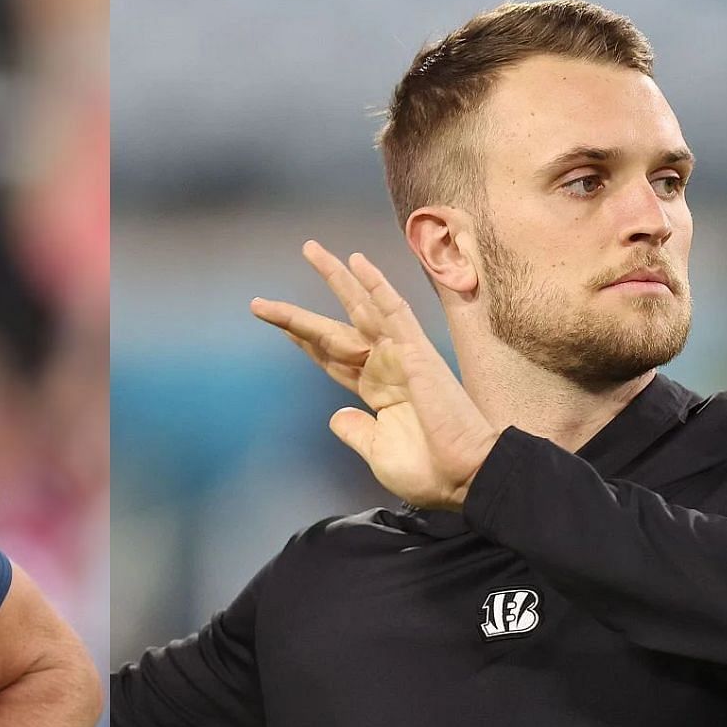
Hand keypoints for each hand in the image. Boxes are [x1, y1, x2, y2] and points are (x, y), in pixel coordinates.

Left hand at [250, 240, 500, 509]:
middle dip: (299, 316)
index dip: (307, 342)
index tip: (281, 326)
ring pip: (361, 308)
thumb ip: (356, 431)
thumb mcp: (378, 452)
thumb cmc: (430, 471)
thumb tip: (336, 416)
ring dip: (335, 279)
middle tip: (262, 302)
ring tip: (309, 250)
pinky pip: (394, 310)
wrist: (464, 476)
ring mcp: (401, 356)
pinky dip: (376, 285)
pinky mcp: (416, 352)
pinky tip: (356, 262)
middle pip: (335, 331)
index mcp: (378, 392)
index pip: (333, 359)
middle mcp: (386, 367)